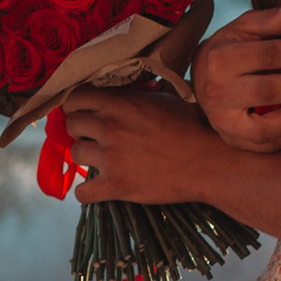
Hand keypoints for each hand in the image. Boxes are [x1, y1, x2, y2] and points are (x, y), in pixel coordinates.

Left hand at [62, 85, 223, 206]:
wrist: (208, 161)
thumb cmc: (192, 126)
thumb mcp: (165, 98)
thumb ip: (137, 93)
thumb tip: (123, 88)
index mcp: (120, 103)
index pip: (75, 97)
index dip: (76, 104)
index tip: (84, 111)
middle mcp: (110, 128)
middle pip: (71, 125)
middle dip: (81, 129)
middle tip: (95, 135)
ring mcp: (111, 158)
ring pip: (75, 153)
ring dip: (86, 155)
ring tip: (101, 158)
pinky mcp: (117, 185)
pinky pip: (82, 192)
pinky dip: (86, 191)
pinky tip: (97, 186)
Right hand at [192, 4, 280, 151]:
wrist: (201, 79)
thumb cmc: (228, 49)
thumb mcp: (243, 28)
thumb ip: (270, 20)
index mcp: (220, 59)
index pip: (267, 55)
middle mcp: (218, 92)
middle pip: (268, 92)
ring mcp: (223, 121)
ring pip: (265, 129)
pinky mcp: (231, 140)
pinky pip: (266, 146)